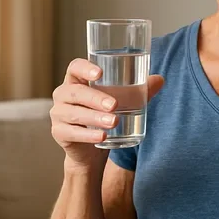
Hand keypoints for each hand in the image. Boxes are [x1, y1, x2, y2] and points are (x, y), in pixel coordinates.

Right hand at [49, 58, 164, 170]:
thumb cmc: (104, 117)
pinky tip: (102, 136)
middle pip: (75, 92)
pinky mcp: (59, 133)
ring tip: (114, 122)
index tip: (100, 73)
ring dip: (95, 118)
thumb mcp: (122, 102)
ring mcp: (58, 114)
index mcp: (77, 81)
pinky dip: (88, 135)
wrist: (91, 151)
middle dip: (95, 98)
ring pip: (75, 113)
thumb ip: (139, 91)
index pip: (74, 67)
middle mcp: (64, 95)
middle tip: (114, 105)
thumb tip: (160, 79)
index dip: (85, 68)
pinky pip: (72, 133)